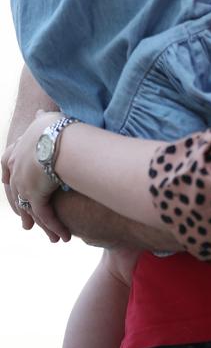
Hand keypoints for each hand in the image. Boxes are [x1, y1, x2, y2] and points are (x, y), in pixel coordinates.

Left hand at [2, 111, 70, 241]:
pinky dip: (55, 227)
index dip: (13, 181)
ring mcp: (23, 186)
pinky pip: (45, 216)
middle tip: (27, 223)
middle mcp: (16, 172)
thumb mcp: (45, 120)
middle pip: (18, 194)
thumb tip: (39, 111)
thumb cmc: (55, 126)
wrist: (56, 138)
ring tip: (52, 237)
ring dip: (44, 225)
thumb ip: (41, 119)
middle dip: (25, 210)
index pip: (9, 169)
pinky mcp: (35, 197)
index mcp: (15, 152)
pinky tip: (63, 236)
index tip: (15, 188)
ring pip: (32, 210)